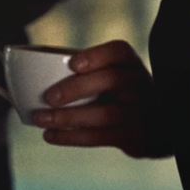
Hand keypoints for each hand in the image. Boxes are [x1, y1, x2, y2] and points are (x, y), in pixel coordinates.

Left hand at [31, 40, 157, 156]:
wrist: (157, 126)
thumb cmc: (121, 95)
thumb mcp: (115, 76)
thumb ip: (88, 72)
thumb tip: (32, 75)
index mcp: (131, 64)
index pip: (119, 52)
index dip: (95, 56)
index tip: (71, 63)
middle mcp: (140, 85)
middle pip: (112, 80)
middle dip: (76, 88)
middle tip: (48, 97)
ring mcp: (140, 112)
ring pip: (104, 113)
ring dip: (67, 117)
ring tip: (40, 118)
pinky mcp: (133, 137)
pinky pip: (100, 137)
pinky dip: (71, 137)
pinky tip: (50, 135)